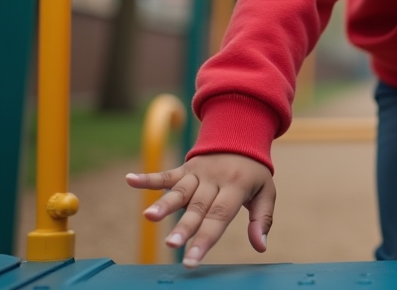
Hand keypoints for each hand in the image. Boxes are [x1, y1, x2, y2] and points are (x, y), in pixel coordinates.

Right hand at [126, 153, 274, 267]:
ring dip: (164, 204)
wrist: (242, 136)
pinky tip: (130, 180)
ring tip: (148, 217)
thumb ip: (262, 219)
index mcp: (236, 186)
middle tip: (172, 245)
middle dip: (184, 227)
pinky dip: (148, 178)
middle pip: (198, 206)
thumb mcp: (266, 192)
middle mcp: (215, 179)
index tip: (192, 260)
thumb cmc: (253, 173)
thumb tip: (260, 246)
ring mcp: (198, 172)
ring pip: (180, 191)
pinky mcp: (186, 167)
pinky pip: (167, 174)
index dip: (206, 239)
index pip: (220, 216)